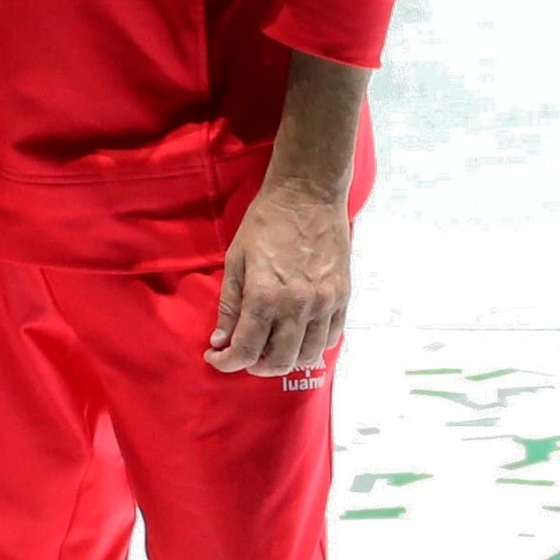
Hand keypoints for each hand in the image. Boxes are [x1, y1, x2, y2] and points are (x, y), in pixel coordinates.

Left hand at [209, 175, 349, 378]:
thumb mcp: (236, 259)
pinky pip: (331, 337)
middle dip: (255, 366)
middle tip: (243, 355)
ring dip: (285, 360)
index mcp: (265, 296)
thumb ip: (228, 305)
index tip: (216, 357)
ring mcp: (325, 303)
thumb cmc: (266, 221)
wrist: (308, 193)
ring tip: (270, 347)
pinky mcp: (342, 296)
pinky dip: (311, 345)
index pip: (246, 350)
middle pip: (279, 362)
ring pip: (307, 356)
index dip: (226, 362)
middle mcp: (298, 306)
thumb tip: (220, 340)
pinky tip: (296, 334)